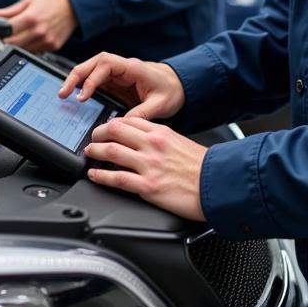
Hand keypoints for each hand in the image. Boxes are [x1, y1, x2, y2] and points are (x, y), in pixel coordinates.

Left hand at [0, 0, 76, 51]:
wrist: (74, 6)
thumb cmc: (51, 1)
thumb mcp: (29, 1)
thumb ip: (10, 10)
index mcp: (30, 18)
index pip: (7, 32)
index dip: (0, 32)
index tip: (0, 30)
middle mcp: (38, 31)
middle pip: (13, 44)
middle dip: (8, 39)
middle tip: (10, 33)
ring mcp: (46, 41)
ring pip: (23, 50)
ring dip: (19, 44)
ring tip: (24, 33)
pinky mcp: (53, 47)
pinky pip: (35, 51)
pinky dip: (31, 46)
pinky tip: (35, 37)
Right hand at [58, 53, 184, 120]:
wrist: (180, 85)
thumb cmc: (172, 90)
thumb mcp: (160, 104)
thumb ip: (141, 113)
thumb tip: (121, 125)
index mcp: (133, 68)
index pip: (105, 65)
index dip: (92, 79)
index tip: (83, 96)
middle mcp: (122, 67)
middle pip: (93, 63)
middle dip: (76, 76)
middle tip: (63, 92)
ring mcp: (118, 73)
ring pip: (91, 69)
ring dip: (76, 79)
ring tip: (63, 94)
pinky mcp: (116, 81)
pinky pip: (95, 79)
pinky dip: (83, 85)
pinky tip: (75, 96)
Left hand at [84, 117, 205, 219]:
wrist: (218, 186)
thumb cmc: (203, 168)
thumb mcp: (181, 143)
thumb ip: (161, 140)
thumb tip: (144, 141)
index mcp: (161, 132)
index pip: (129, 120)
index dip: (112, 122)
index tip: (106, 127)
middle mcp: (152, 145)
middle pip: (115, 131)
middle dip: (98, 133)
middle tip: (92, 137)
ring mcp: (149, 165)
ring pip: (111, 151)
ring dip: (95, 151)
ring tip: (89, 153)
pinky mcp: (148, 186)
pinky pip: (116, 178)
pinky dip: (101, 175)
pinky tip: (94, 174)